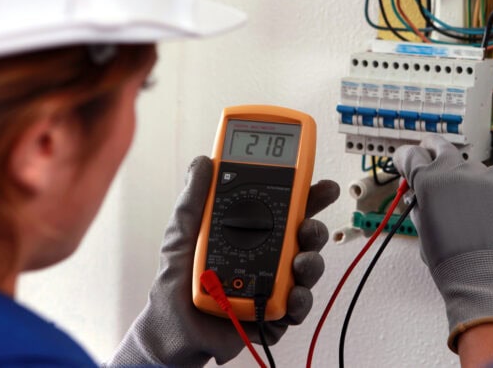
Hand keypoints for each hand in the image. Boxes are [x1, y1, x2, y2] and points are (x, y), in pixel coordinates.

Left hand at [108, 156, 338, 366]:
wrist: (171, 329)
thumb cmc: (176, 282)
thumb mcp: (181, 235)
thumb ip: (194, 200)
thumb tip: (203, 163)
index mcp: (251, 232)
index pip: (285, 209)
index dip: (307, 196)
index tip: (322, 186)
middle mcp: (268, 256)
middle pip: (303, 237)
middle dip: (314, 229)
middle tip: (307, 228)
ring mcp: (274, 284)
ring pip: (307, 269)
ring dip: (311, 263)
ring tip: (300, 263)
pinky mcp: (273, 313)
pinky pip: (297, 306)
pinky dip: (300, 301)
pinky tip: (292, 296)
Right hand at [393, 136, 492, 351]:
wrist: (486, 279)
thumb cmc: (451, 261)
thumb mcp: (423, 230)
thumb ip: (420, 204)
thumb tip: (419, 193)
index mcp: (431, 180)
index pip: (411, 155)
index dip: (406, 159)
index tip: (407, 162)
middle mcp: (460, 171)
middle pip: (441, 146)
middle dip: (432, 150)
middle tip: (430, 155)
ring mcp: (491, 176)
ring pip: (474, 168)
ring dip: (468, 181)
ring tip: (471, 209)